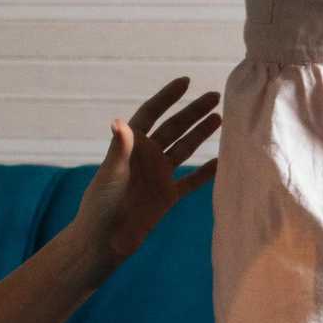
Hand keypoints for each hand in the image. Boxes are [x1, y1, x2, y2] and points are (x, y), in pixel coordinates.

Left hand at [70, 77, 220, 264]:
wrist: (104, 241)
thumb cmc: (100, 206)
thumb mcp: (110, 174)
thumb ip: (120, 148)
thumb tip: (119, 121)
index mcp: (132, 146)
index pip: (151, 113)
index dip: (167, 97)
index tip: (186, 81)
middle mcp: (147, 156)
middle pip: (174, 128)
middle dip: (194, 112)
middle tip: (215, 97)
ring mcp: (158, 176)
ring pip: (185, 149)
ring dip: (201, 134)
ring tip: (221, 119)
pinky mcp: (167, 196)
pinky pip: (191, 181)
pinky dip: (206, 173)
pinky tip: (222, 162)